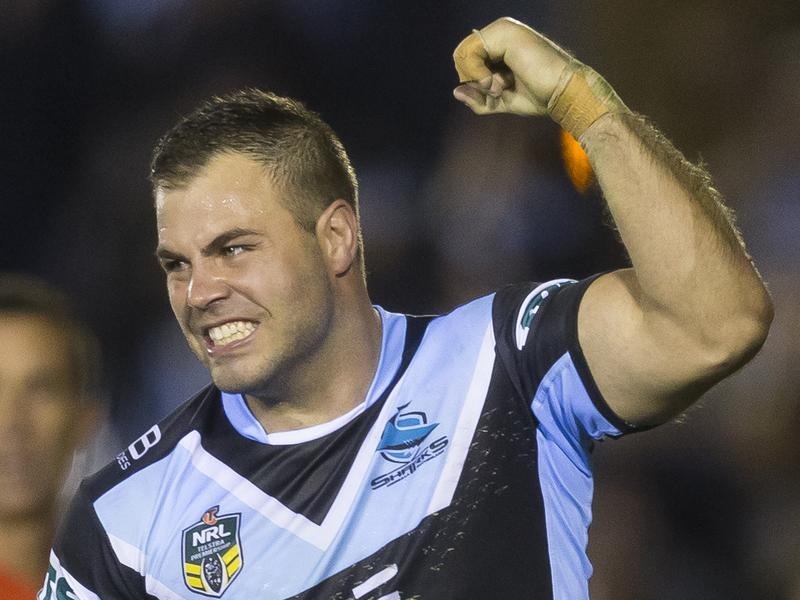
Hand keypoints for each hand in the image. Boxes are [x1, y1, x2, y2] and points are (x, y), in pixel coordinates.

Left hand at [452, 17, 572, 116]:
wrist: (562, 93)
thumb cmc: (539, 95)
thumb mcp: (501, 100)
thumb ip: (478, 97)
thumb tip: (456, 92)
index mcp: (500, 44)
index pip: (466, 59)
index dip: (472, 82)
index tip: (495, 92)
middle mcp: (500, 32)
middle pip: (462, 56)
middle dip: (474, 81)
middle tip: (499, 89)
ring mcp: (503, 29)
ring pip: (464, 54)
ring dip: (478, 79)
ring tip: (502, 86)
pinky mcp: (505, 32)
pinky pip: (471, 53)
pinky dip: (478, 74)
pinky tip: (497, 82)